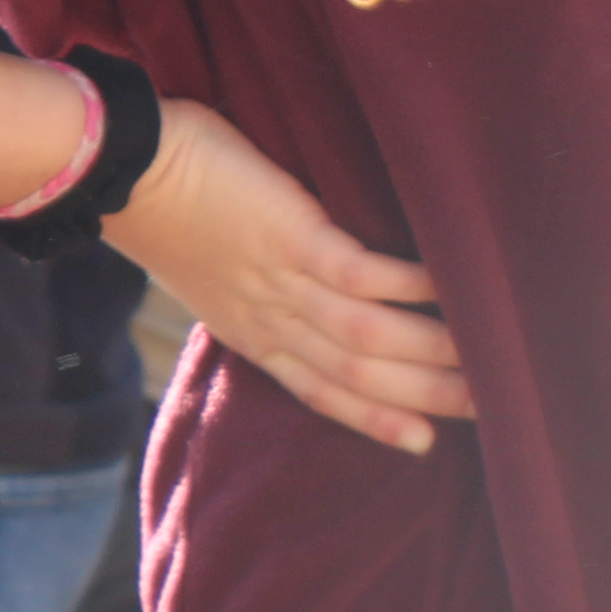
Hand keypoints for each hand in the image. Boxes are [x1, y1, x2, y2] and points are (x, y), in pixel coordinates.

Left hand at [104, 97, 467, 453]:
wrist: (117, 168)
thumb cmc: (166, 204)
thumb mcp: (213, 270)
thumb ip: (259, 289)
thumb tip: (309, 288)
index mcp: (252, 334)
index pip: (323, 392)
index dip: (376, 419)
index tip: (428, 443)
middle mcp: (270, 321)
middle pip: (359, 376)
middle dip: (427, 397)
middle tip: (493, 409)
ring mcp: (280, 283)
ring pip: (368, 337)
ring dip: (433, 352)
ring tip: (489, 359)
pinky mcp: (290, 236)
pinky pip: (361, 274)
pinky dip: (409, 285)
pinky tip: (452, 287)